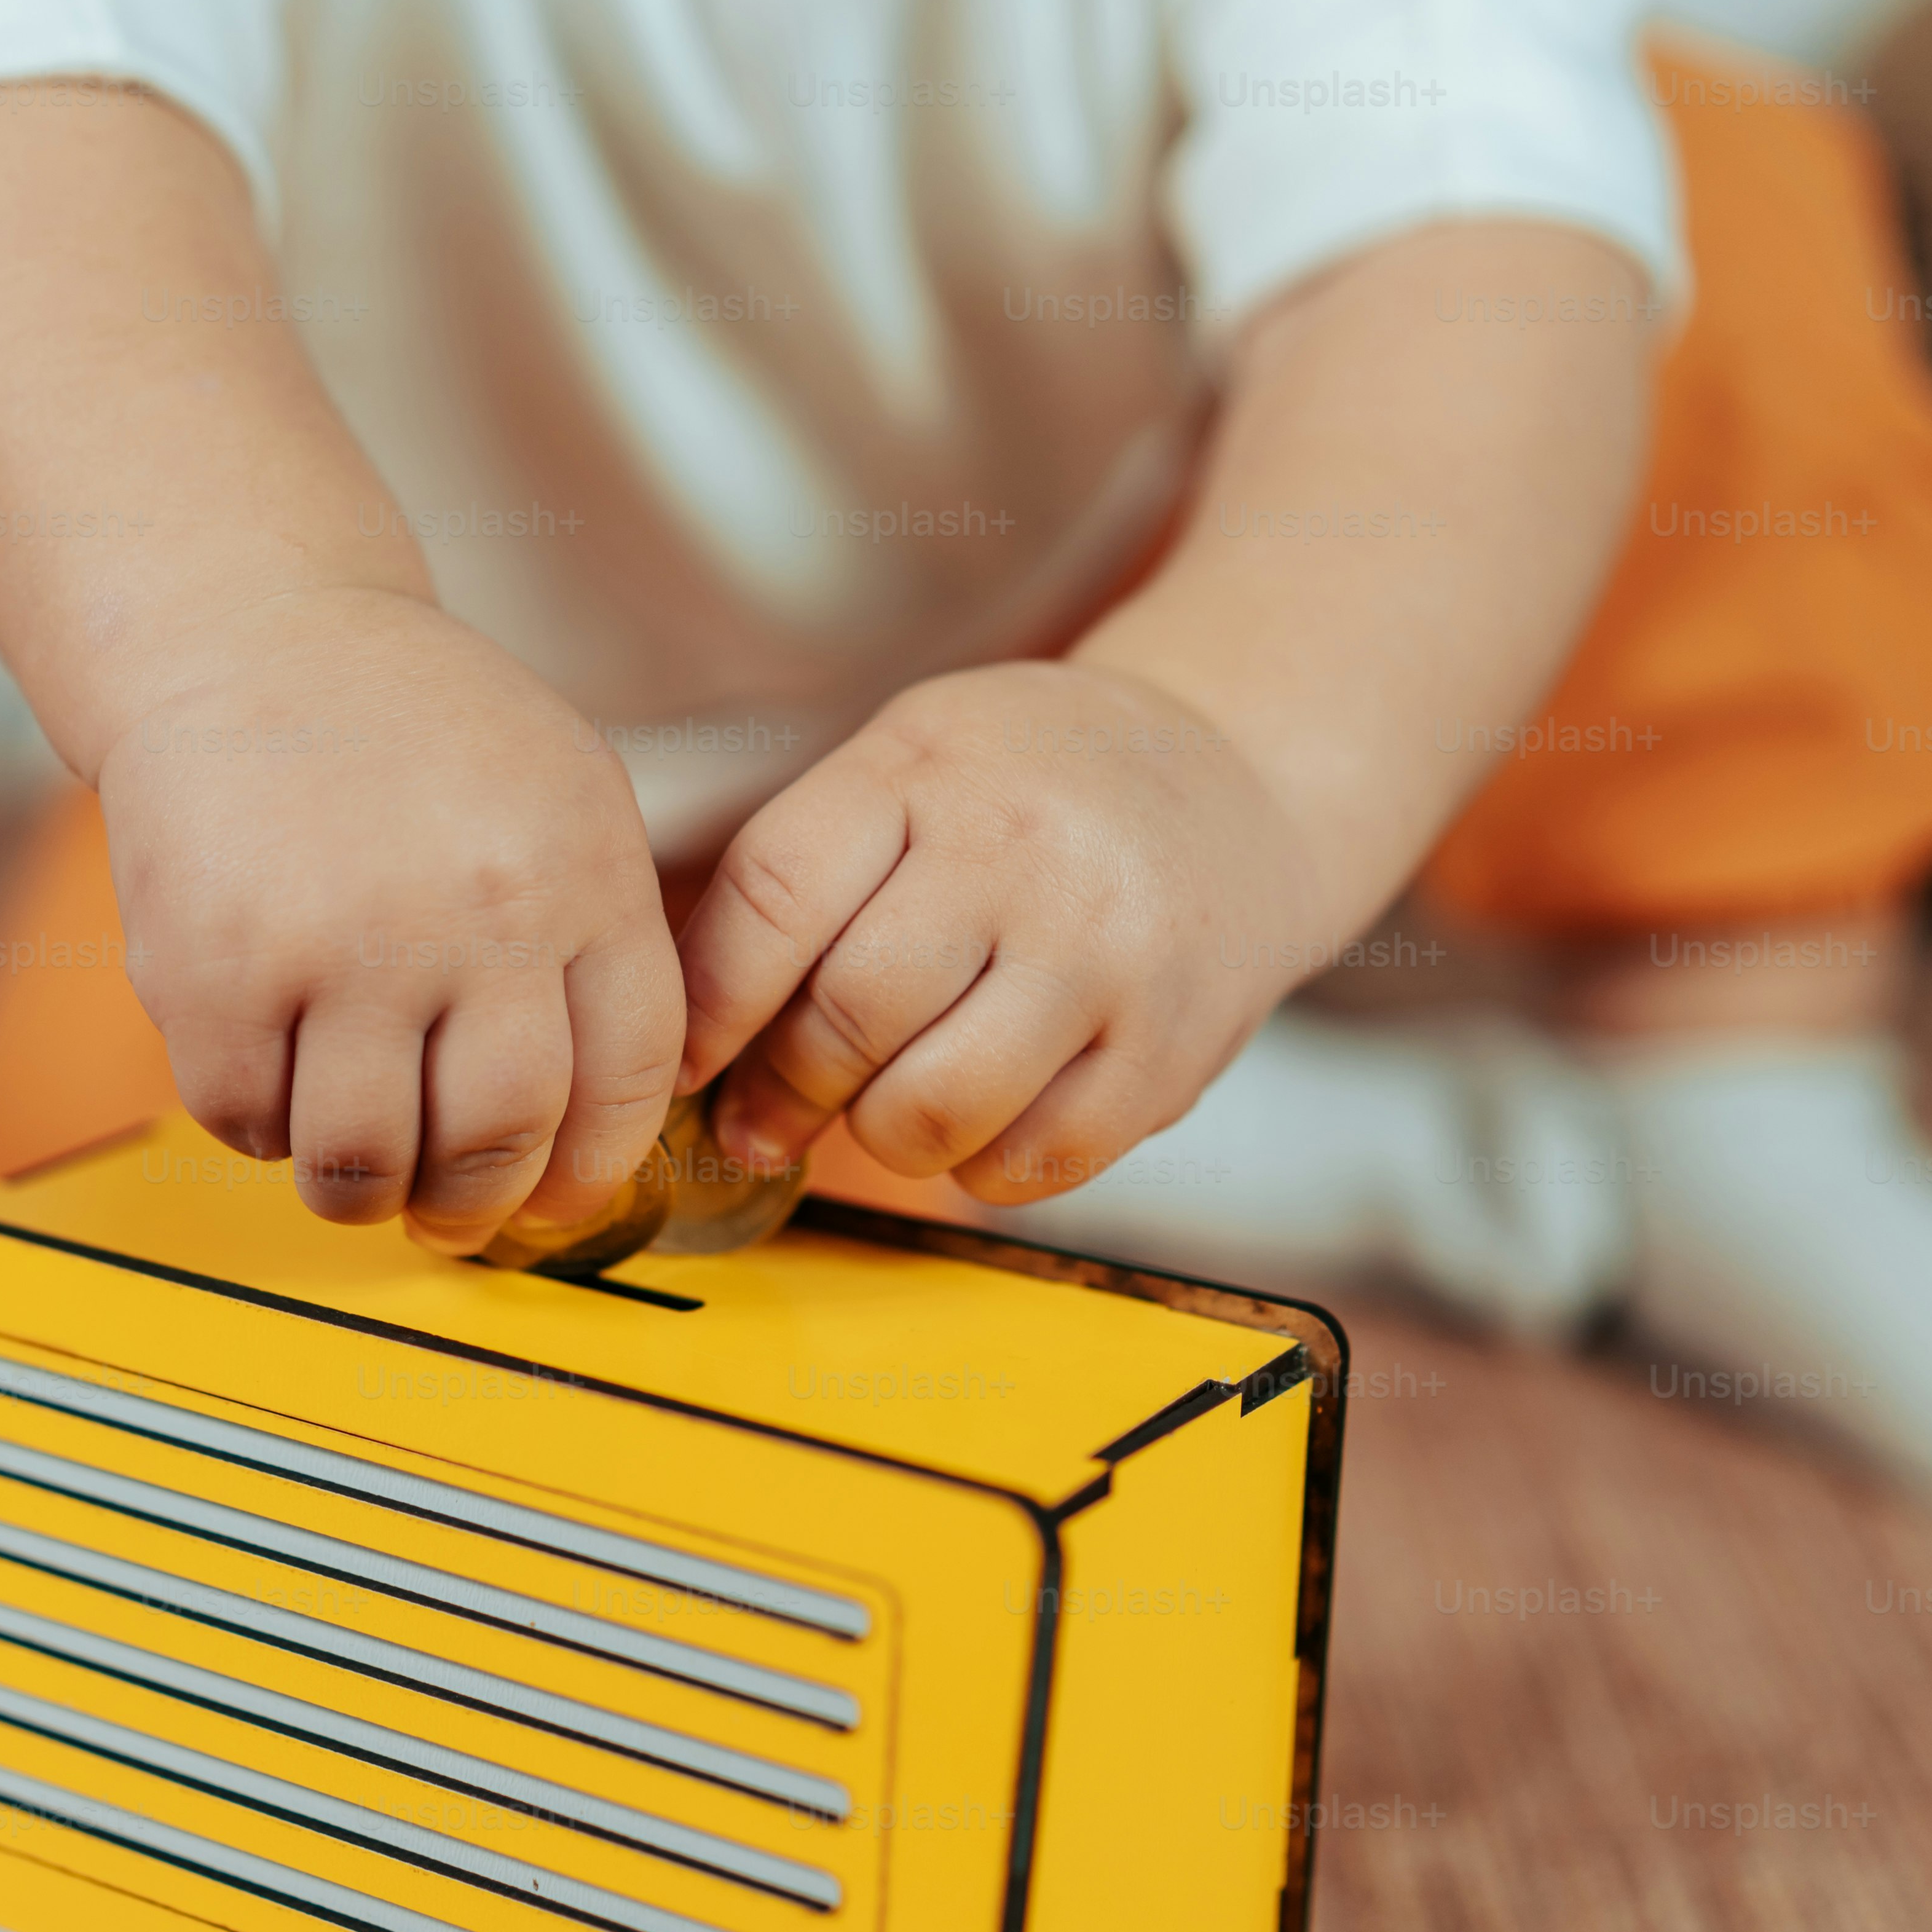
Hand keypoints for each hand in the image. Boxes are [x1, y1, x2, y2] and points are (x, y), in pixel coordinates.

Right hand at [91, 585, 684, 1250]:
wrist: (248, 633)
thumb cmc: (413, 728)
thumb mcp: (562, 793)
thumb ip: (600, 938)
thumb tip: (605, 1121)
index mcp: (579, 869)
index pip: (626, 1078)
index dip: (591, 1172)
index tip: (556, 1202)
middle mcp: (473, 910)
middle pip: (499, 1137)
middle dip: (474, 1205)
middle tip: (450, 1211)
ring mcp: (340, 942)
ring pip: (365, 1158)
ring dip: (362, 1190)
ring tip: (358, 1167)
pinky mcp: (217, 967)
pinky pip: (246, 1119)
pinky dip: (259, 1128)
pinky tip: (273, 1077)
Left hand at [672, 660, 1330, 1202]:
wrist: (1237, 780)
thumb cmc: (1033, 789)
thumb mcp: (912, 765)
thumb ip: (807, 877)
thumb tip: (696, 1046)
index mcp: (926, 766)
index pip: (775, 896)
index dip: (712, 1003)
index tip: (694, 1059)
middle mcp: (1021, 854)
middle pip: (847, 1016)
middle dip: (788, 1088)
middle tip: (778, 1109)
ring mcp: (1104, 956)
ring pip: (928, 1110)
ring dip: (881, 1135)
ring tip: (889, 1104)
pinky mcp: (1168, 1052)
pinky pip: (1029, 1165)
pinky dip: (980, 1166)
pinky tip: (985, 1116)